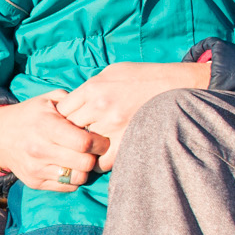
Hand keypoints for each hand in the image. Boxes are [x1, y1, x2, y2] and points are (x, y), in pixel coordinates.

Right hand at [0, 93, 108, 191]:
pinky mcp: (34, 182)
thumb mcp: (48, 100)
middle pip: (84, 163)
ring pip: (78, 178)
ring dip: (85, 169)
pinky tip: (70, 166)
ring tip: (82, 158)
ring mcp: (36, 169)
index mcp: (46, 126)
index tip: (102, 139)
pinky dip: (73, 178)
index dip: (99, 142)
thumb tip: (96, 111)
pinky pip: (67, 187)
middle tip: (95, 151)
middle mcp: (40, 150)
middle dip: (95, 157)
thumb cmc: (30, 115)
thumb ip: (73, 102)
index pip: (84, 143)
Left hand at [51, 60, 212, 162]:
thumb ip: (89, 88)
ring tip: (83, 149)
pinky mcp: (127, 140)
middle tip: (70, 139)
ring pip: (84, 145)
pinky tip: (99, 157)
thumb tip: (72, 101)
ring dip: (82, 148)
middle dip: (68, 134)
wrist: (173, 85)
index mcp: (92, 88)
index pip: (62, 110)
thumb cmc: (141, 76)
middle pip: (70, 128)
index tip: (63, 123)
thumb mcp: (110, 73)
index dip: (61, 118)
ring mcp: (113, 125)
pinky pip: (103, 160)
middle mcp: (99, 106)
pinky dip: (98, 161)